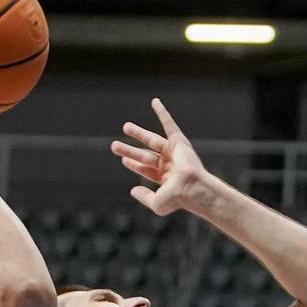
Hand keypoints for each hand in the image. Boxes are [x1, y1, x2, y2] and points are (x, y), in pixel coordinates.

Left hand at [110, 99, 214, 214]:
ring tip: (125, 127)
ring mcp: (174, 152)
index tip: (124, 159)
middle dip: (130, 150)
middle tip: (114, 145)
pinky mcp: (179, 142)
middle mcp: (169, 164)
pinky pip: (169, 124)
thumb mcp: (157, 203)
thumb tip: (133, 190)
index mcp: (165, 178)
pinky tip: (154, 102)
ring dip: (138, 133)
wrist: (193, 188)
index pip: (146, 169)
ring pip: (152, 140)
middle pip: (145, 155)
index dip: (134, 164)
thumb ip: (145, 197)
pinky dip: (162, 113)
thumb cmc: (178, 198)